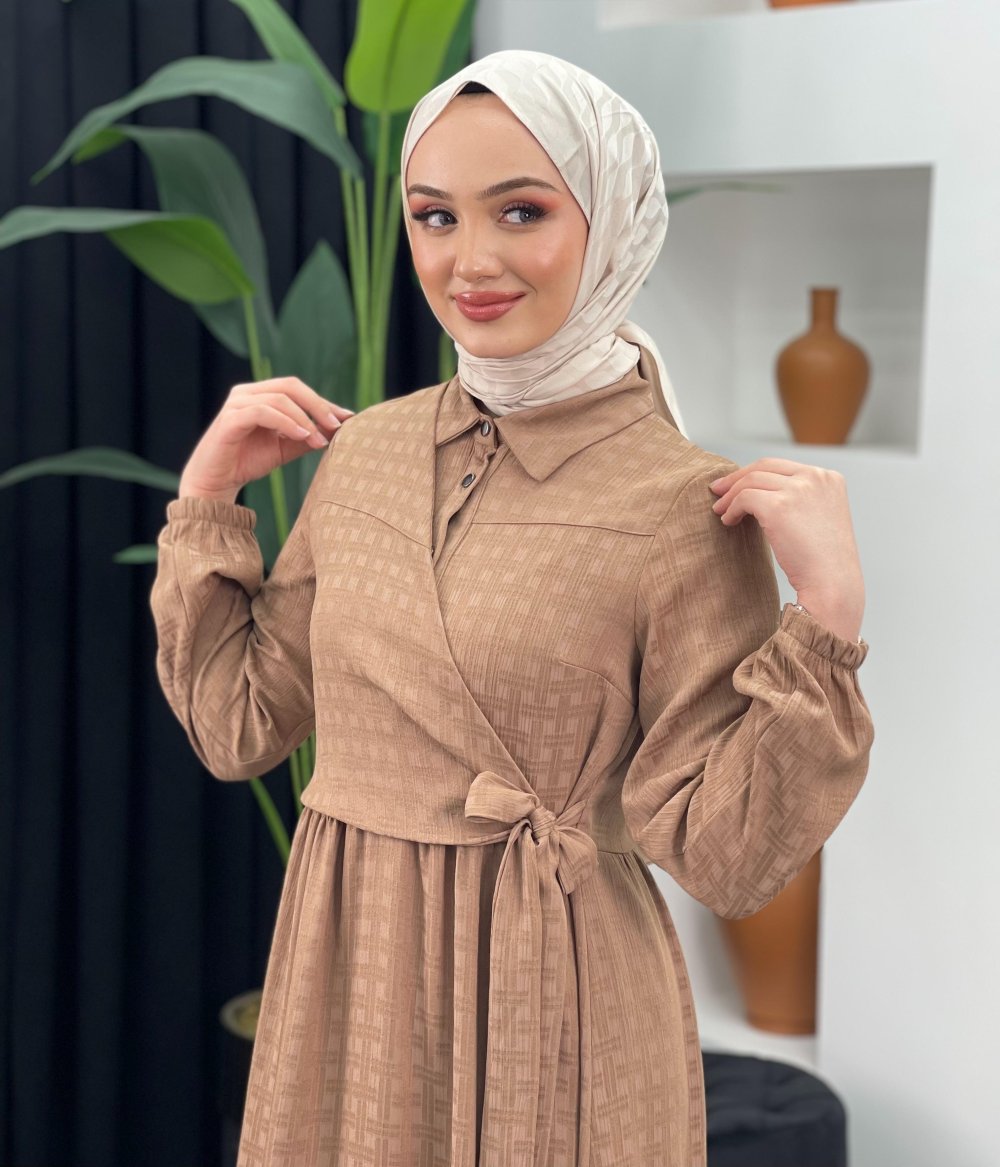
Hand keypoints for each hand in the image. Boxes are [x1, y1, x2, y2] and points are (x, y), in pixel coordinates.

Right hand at [178, 376, 354, 502]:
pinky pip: (262, 412)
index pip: (297, 389)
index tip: (348, 418)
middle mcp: (247, 393)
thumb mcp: (286, 448)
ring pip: (279, 398)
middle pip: (290, 386)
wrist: (216, 482)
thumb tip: (339, 429)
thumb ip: (308, 436)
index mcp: (260, 395)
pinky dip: (285, 422)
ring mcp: (236, 404)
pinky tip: (301, 435)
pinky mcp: (229, 420)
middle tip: (337, 425)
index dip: (323, 402)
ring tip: (319, 440)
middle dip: (318, 405)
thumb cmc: (249, 462)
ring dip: (304, 418)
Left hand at [708, 458, 864, 628]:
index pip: (782, 466)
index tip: (736, 484)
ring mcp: (798, 490)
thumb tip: (762, 494)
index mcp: (829, 478)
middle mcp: (816, 477)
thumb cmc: (824, 561)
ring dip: (730, 496)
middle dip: (736, 478)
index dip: (754, 473)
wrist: (832, 584)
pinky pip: (744, 498)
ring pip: (751, 481)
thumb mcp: (820, 518)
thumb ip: (800, 500)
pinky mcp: (779, 506)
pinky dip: (732, 509)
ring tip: (721, 512)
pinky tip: (729, 522)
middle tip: (717, 490)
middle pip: (764, 466)